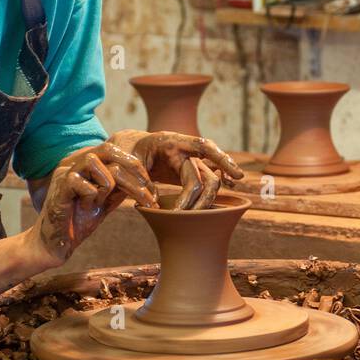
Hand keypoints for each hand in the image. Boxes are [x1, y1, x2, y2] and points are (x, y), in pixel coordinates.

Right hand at [23, 141, 156, 266]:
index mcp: (85, 163)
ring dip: (106, 183)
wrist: (55, 244)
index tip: (152, 189)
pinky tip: (84, 208)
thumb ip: (119, 188)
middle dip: (132, 169)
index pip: (114, 152)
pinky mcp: (58, 187)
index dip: (136, 167)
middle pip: (108, 150)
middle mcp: (73, 162)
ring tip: (100, 201)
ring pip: (95, 162)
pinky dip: (91, 198)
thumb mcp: (106, 202)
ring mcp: (64, 172)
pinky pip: (84, 184)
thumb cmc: (79, 221)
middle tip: (147, 191)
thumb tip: (143, 179)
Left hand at [108, 129, 244, 209]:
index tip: (228, 183)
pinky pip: (211, 178)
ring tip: (196, 217)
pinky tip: (231, 186)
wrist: (132, 147)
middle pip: (208, 177)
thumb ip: (139, 178)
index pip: (204, 148)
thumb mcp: (127, 162)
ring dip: (208, 201)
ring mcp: (192, 160)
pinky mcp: (192, 169)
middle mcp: (188, 150)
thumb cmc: (128, 154)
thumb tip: (153, 202)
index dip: (220, 162)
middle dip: (203, 200)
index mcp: (173, 142)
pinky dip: (222, 183)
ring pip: (212, 181)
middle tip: (187, 217)